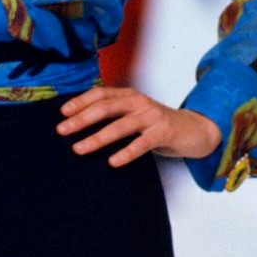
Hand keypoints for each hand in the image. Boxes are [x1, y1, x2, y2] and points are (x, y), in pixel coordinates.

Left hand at [57, 85, 220, 167]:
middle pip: (105, 108)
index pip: (100, 94)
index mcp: (129, 96)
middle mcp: (139, 102)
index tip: (62, 113)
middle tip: (63, 130)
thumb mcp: (135, 114)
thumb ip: (115, 115)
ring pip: (120, 126)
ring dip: (97, 138)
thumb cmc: (158, 125)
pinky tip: (113, 162)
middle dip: (81, 119)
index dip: (80, 102)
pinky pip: (141, 143)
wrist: (194, 129)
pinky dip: (126, 152)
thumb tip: (81, 125)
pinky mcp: (163, 132)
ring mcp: (152, 116)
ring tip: (79, 149)